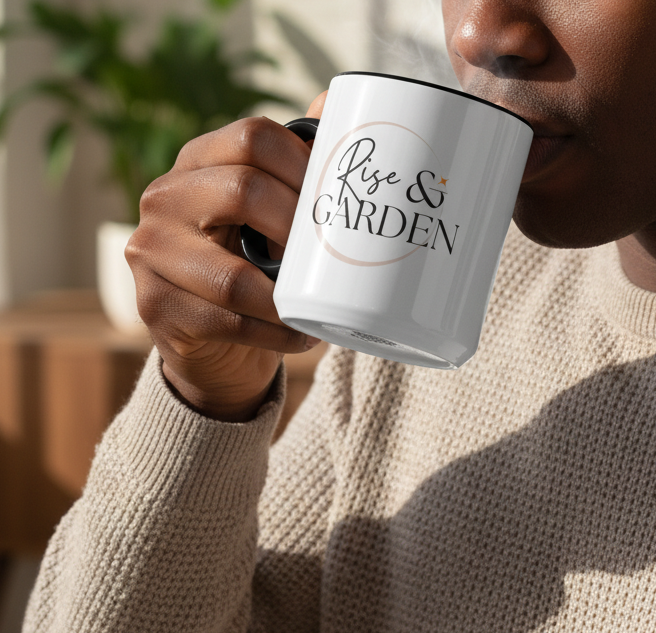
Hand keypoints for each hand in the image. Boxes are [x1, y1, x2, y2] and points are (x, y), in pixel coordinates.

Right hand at [127, 94, 327, 421]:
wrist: (211, 336)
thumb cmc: (252, 261)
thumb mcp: (272, 211)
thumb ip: (297, 164)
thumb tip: (334, 103)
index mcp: (198, 162)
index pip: (253, 137)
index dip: (304, 164)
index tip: (333, 199)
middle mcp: (164, 198)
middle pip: (243, 190)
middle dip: (298, 226)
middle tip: (330, 253)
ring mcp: (151, 253)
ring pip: (234, 276)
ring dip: (290, 298)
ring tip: (322, 308)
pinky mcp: (155, 306)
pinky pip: (229, 321)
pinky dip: (277, 332)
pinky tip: (301, 333)